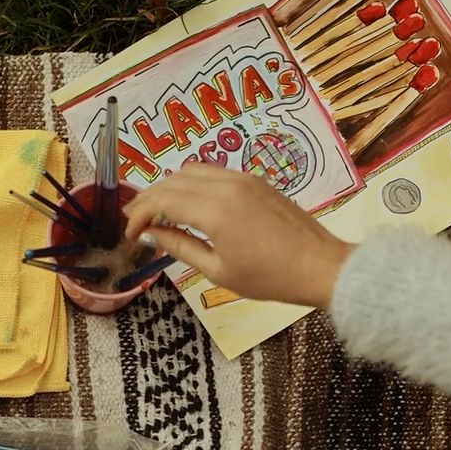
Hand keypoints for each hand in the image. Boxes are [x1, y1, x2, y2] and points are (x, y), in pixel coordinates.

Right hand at [122, 164, 354, 308]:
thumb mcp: (217, 270)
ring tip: (159, 212)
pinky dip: (192, 185)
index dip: (140, 214)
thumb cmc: (269, 278)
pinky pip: (213, 173)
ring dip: (170, 187)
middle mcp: (226, 185)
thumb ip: (179, 247)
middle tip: (136, 222)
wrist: (320, 266)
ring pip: (192, 170)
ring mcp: (243, 178)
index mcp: (215, 210)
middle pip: (173, 179)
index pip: (162, 199)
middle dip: (149, 198)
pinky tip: (188, 206)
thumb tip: (150, 234)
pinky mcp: (255, 180)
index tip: (130, 235)